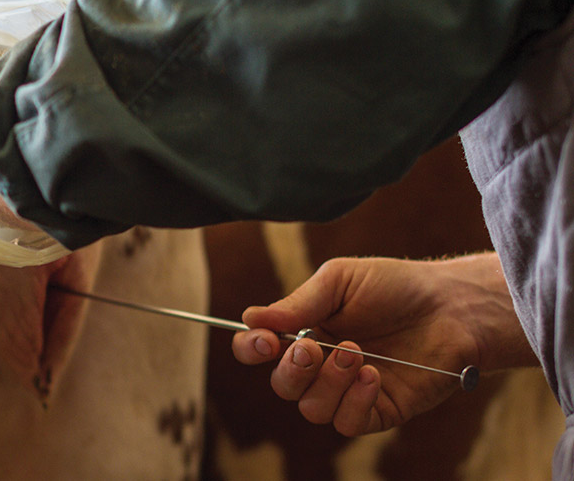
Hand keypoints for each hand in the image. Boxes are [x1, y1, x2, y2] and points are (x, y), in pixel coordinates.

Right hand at [231, 253, 534, 436]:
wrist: (453, 306)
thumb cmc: (397, 286)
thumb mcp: (340, 281)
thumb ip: (297, 303)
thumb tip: (251, 318)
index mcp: (305, 331)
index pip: (261, 349)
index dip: (251, 349)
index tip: (264, 341)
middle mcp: (322, 365)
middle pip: (283, 386)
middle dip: (293, 369)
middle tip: (314, 346)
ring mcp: (349, 391)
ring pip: (312, 409)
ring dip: (329, 382)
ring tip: (357, 353)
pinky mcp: (379, 411)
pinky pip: (347, 423)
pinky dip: (354, 402)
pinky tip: (373, 375)